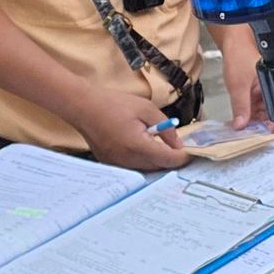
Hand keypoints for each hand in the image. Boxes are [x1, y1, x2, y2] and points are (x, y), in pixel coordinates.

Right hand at [76, 89, 191, 171]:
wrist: (84, 107)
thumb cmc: (114, 104)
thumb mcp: (146, 108)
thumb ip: (165, 126)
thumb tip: (177, 143)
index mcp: (138, 146)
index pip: (168, 159)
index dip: (182, 157)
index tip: (190, 152)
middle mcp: (128, 160)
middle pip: (159, 167)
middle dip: (171, 159)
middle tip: (178, 147)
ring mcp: (118, 165)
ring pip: (147, 168)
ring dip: (158, 160)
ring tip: (161, 145)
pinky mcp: (111, 164)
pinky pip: (134, 166)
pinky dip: (144, 160)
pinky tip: (144, 147)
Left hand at [221, 34, 261, 130]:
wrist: (233, 42)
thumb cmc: (240, 55)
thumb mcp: (238, 85)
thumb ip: (240, 106)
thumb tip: (241, 124)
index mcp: (273, 86)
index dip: (269, 125)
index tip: (259, 134)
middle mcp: (270, 90)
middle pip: (268, 115)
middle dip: (256, 125)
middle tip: (245, 133)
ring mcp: (262, 91)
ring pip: (259, 112)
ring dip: (250, 120)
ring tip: (238, 127)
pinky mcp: (254, 90)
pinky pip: (252, 106)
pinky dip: (245, 113)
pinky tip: (237, 119)